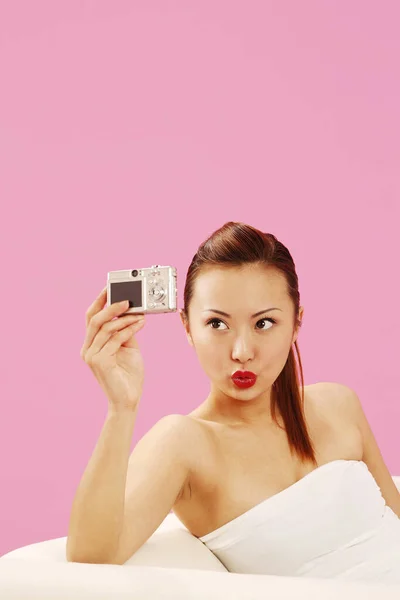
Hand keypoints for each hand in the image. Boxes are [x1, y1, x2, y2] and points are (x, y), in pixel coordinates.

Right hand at [80, 287, 145, 410]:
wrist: (129, 400)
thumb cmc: (129, 375)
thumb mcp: (127, 347)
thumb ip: (124, 330)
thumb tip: (129, 311)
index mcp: (91, 344)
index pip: (91, 318)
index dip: (99, 301)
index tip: (109, 288)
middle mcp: (87, 349)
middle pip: (94, 320)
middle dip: (111, 306)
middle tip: (128, 299)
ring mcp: (91, 356)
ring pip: (105, 328)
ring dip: (125, 319)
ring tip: (139, 314)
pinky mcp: (100, 362)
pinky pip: (114, 339)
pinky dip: (128, 329)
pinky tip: (139, 324)